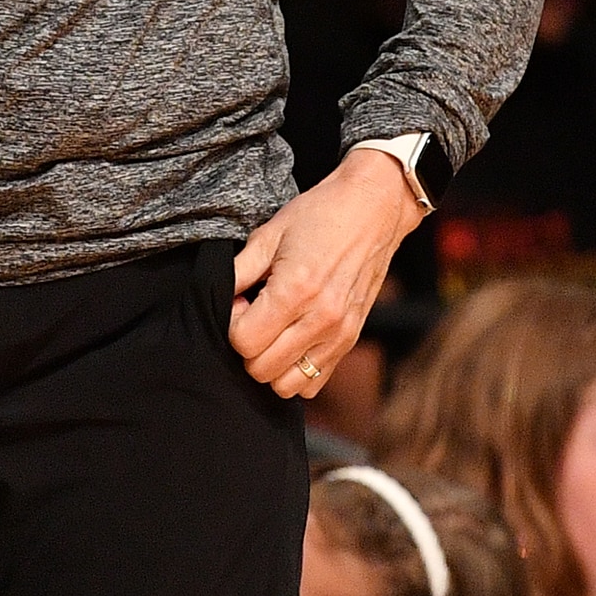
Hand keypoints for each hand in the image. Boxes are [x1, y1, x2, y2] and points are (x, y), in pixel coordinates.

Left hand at [229, 147, 422, 396]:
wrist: (373, 209)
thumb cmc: (319, 215)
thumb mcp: (269, 234)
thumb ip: (238, 272)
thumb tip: (221, 302)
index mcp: (295, 290)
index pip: (244, 342)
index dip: (233, 324)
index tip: (242, 301)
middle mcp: (320, 319)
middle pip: (261, 369)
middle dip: (248, 346)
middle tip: (255, 314)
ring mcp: (339, 334)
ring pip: (287, 385)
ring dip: (271, 363)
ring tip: (274, 329)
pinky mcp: (351, 339)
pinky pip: (315, 382)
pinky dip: (297, 370)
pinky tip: (294, 340)